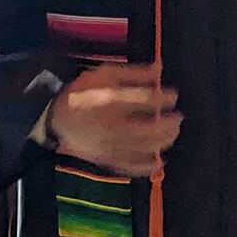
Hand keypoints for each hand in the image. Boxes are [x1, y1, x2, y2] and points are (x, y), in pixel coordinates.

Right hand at [49, 63, 182, 176]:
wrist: (58, 117)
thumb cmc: (84, 91)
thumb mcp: (106, 73)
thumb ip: (134, 73)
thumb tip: (159, 69)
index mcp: (111, 100)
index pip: (146, 100)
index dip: (164, 98)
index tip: (173, 95)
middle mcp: (112, 125)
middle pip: (149, 128)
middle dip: (169, 124)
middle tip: (179, 117)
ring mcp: (110, 146)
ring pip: (144, 148)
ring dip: (163, 141)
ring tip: (172, 133)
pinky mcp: (106, 160)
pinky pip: (130, 167)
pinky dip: (147, 166)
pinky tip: (159, 161)